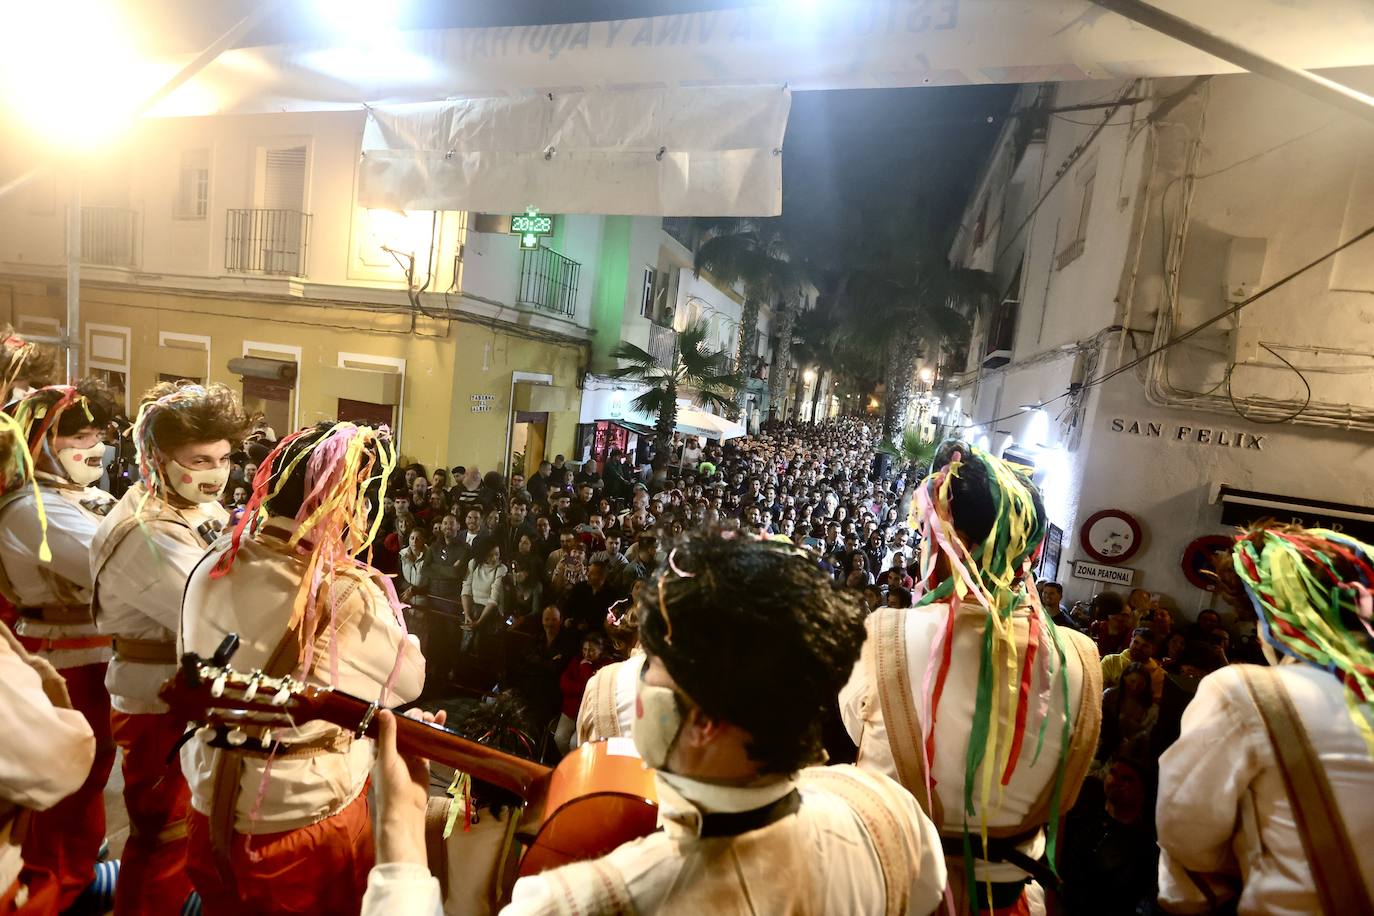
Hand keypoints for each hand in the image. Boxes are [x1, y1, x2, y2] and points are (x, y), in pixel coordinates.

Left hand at [372, 707, 446, 866]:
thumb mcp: (387, 759)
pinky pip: (429, 743)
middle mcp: (395, 750)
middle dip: (414, 718)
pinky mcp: (423, 762)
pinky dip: (434, 732)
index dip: (397, 715)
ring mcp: (410, 755)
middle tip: (423, 716)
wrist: (406, 811)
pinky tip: (441, 720)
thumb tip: (385, 711)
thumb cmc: (391, 786)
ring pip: (418, 733)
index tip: (407, 709)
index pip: (387, 725)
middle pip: (405, 728)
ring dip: (425, 723)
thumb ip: (388, 735)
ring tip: (433, 717)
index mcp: (380, 749)